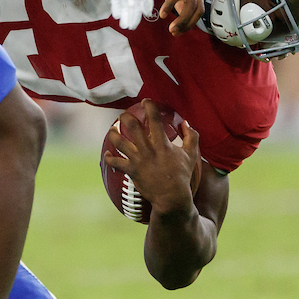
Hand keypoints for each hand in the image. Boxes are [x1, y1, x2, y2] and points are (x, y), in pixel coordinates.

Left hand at [103, 100, 199, 215]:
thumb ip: (191, 137)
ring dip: (113, 133)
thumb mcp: (191, 155)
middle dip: (125, 117)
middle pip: (132, 126)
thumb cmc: (182, 175)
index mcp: (162, 143)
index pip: (154, 119)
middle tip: (123, 115)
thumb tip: (187, 124)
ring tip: (112, 129)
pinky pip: (114, 162)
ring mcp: (137, 160)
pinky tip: (107, 153)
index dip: (149, 107)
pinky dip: (109, 157)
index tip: (145, 101)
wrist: (171, 197)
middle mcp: (147, 149)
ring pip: (119, 142)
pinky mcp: (131, 170)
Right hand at [143, 0, 203, 35]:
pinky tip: (163, 13)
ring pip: (189, 2)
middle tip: (175, 33)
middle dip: (187, 24)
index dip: (191, 23)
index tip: (178, 31)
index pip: (199, 8)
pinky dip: (169, 5)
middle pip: (197, 8)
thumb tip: (179, 14)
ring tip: (171, 28)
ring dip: (181, 19)